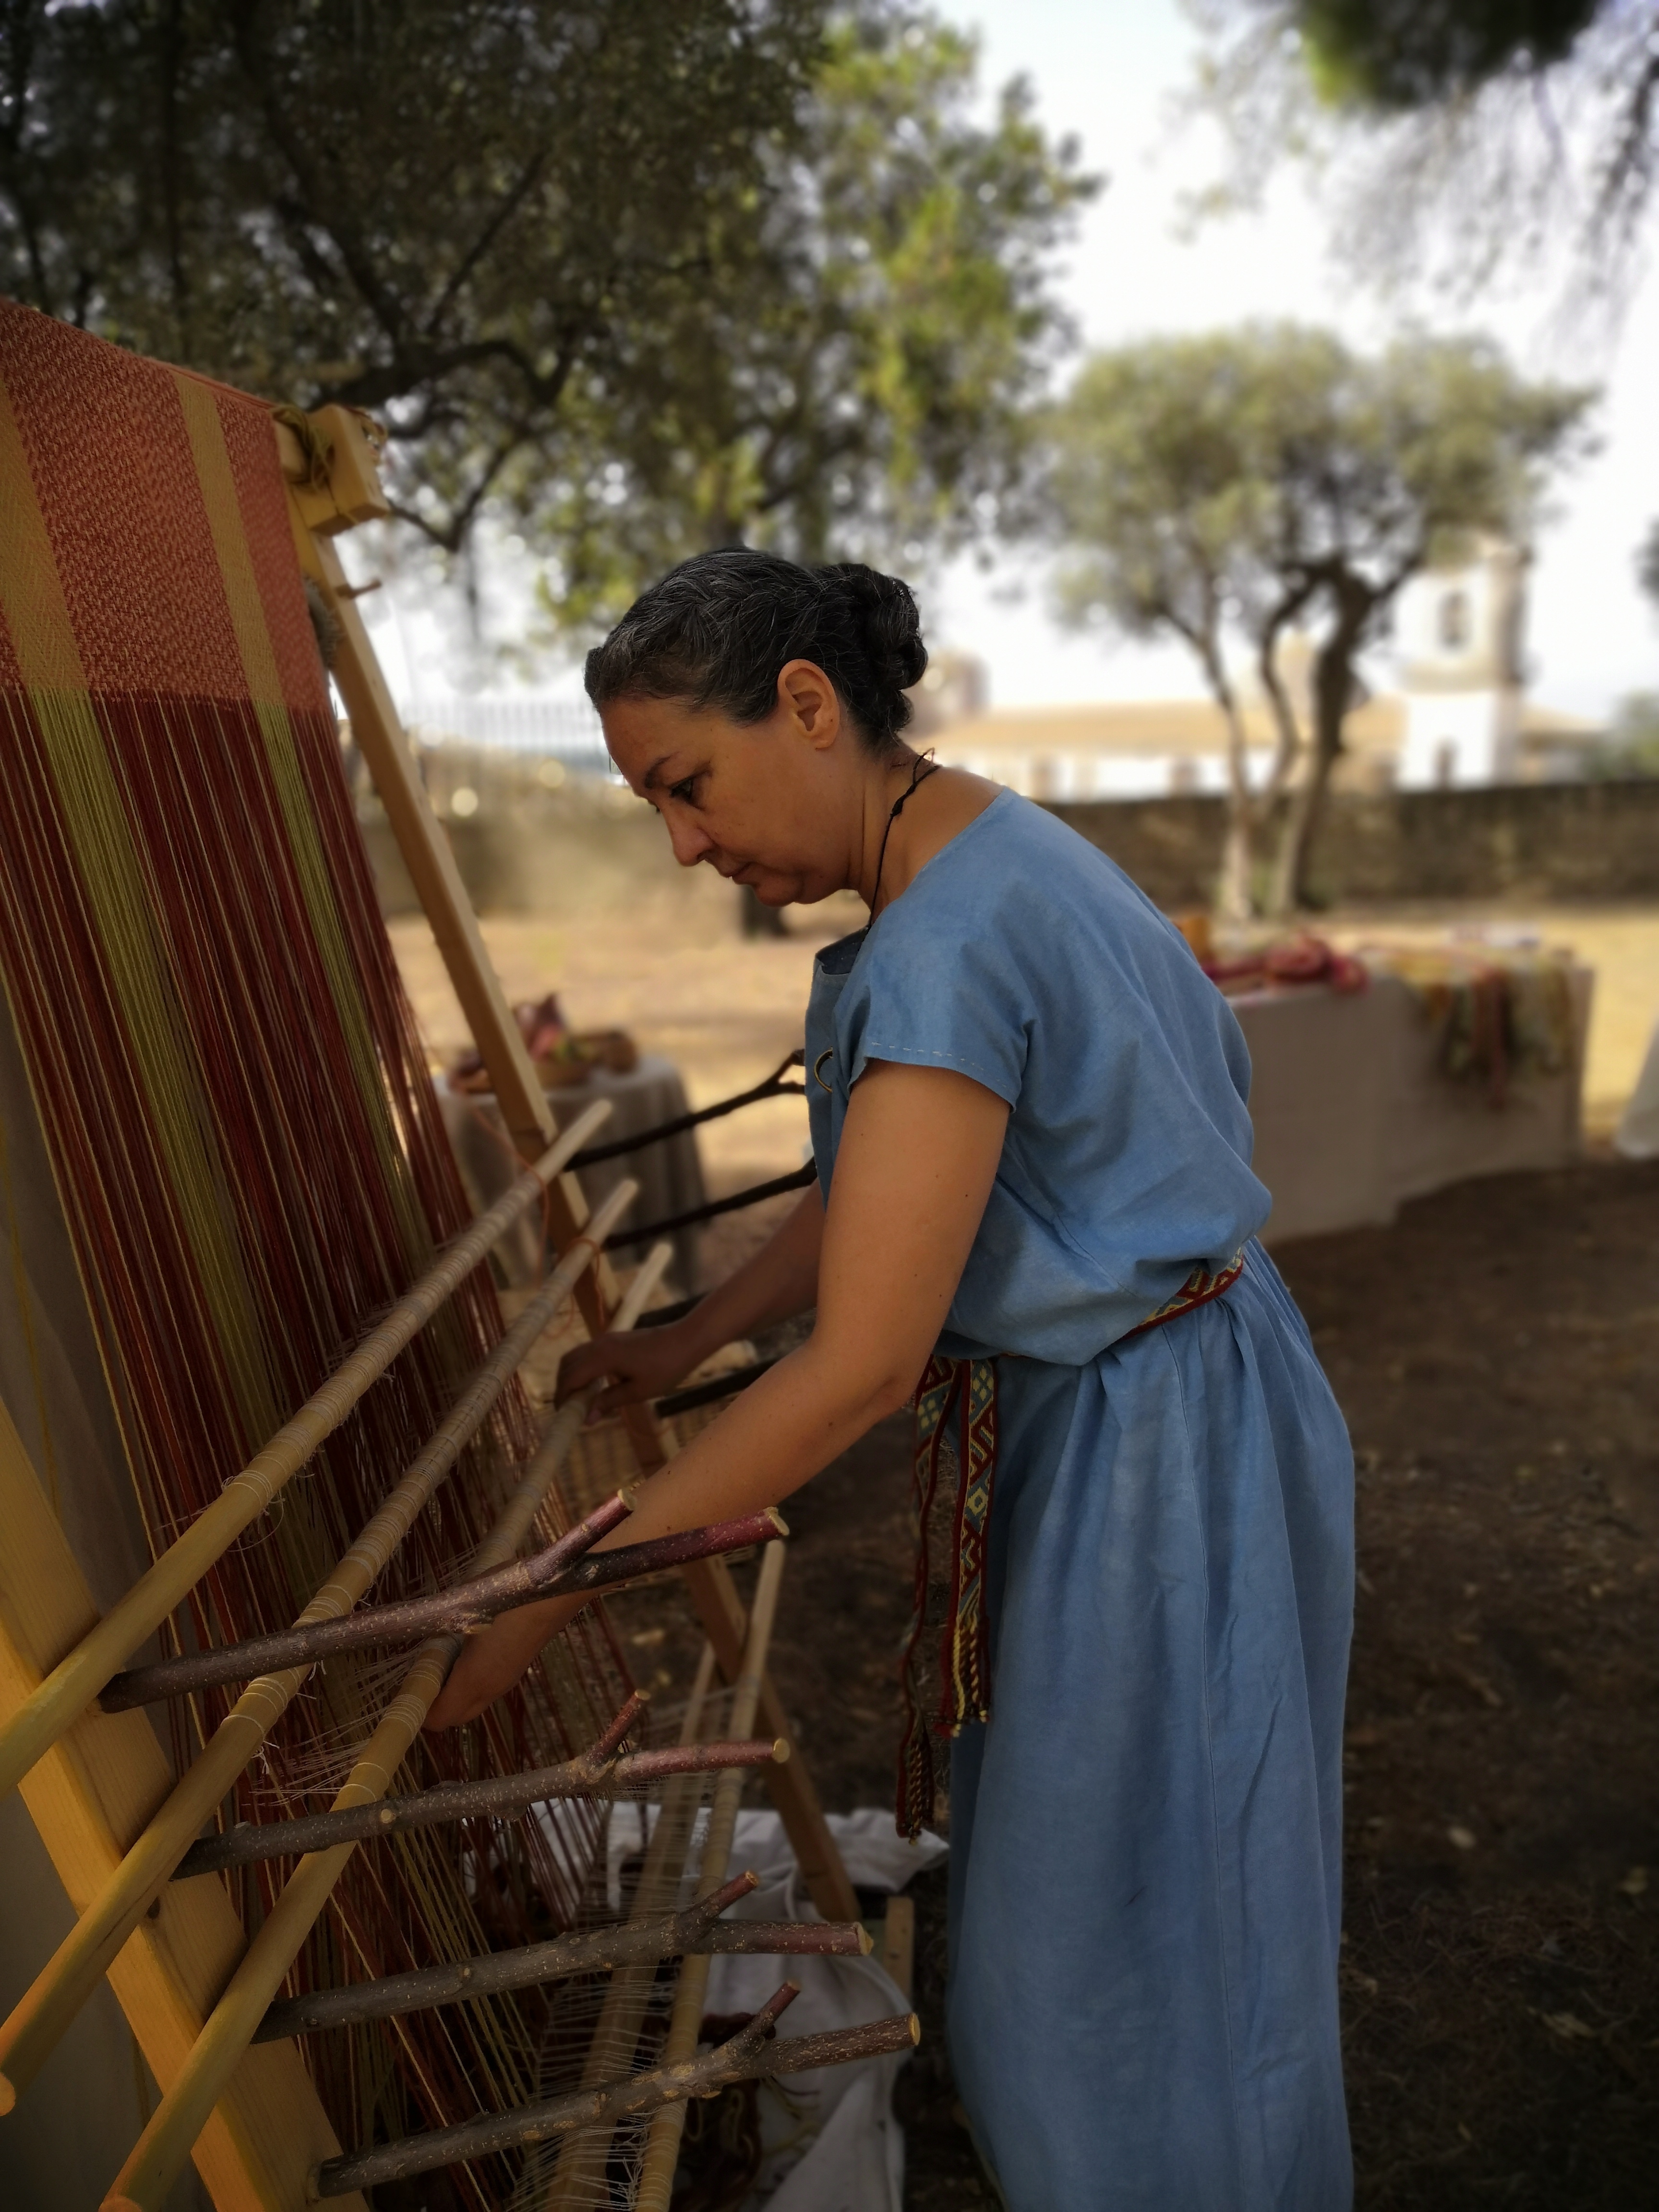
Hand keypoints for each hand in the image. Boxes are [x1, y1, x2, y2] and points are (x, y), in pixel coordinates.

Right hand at [556, 1319, 702, 1417]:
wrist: (687, 1340)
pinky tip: (594, 1384)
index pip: (570, 1378)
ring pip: (576, 1356)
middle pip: (567, 1364)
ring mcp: (606, 1339)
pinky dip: (582, 1367)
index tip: (562, 1415)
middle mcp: (599, 1344)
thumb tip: (587, 1419)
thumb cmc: (666, 1368)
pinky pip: (588, 1352)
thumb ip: (609, 1402)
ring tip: (578, 1398)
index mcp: (602, 1357)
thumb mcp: (638, 1391)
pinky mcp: (614, 1338)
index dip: (562, 1397)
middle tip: (567, 1408)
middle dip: (562, 1386)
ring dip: (571, 1375)